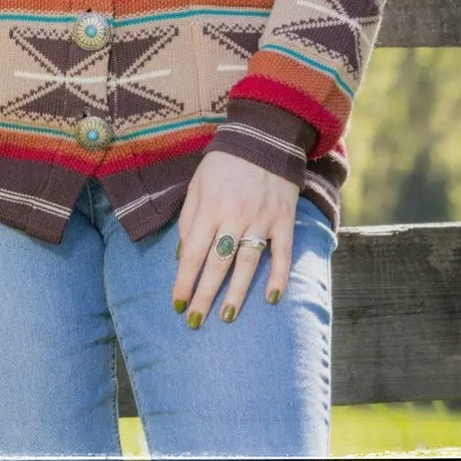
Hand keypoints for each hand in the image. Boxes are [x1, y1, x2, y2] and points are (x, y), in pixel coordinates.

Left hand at [171, 150, 298, 326]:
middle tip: (194, 322)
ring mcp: (261, 219)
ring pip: (247, 264)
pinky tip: (272, 298)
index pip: (192, 253)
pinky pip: (282, 254)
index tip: (177, 304)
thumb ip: (188, 219)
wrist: (263, 139)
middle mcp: (234, 216)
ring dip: (236, 293)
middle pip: (217, 264)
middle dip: (204, 296)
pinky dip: (278, 277)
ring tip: (226, 317)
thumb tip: (181, 256)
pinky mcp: (283, 220)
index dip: (184, 281)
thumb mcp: (197, 185)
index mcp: (209, 207)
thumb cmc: (223, 164)